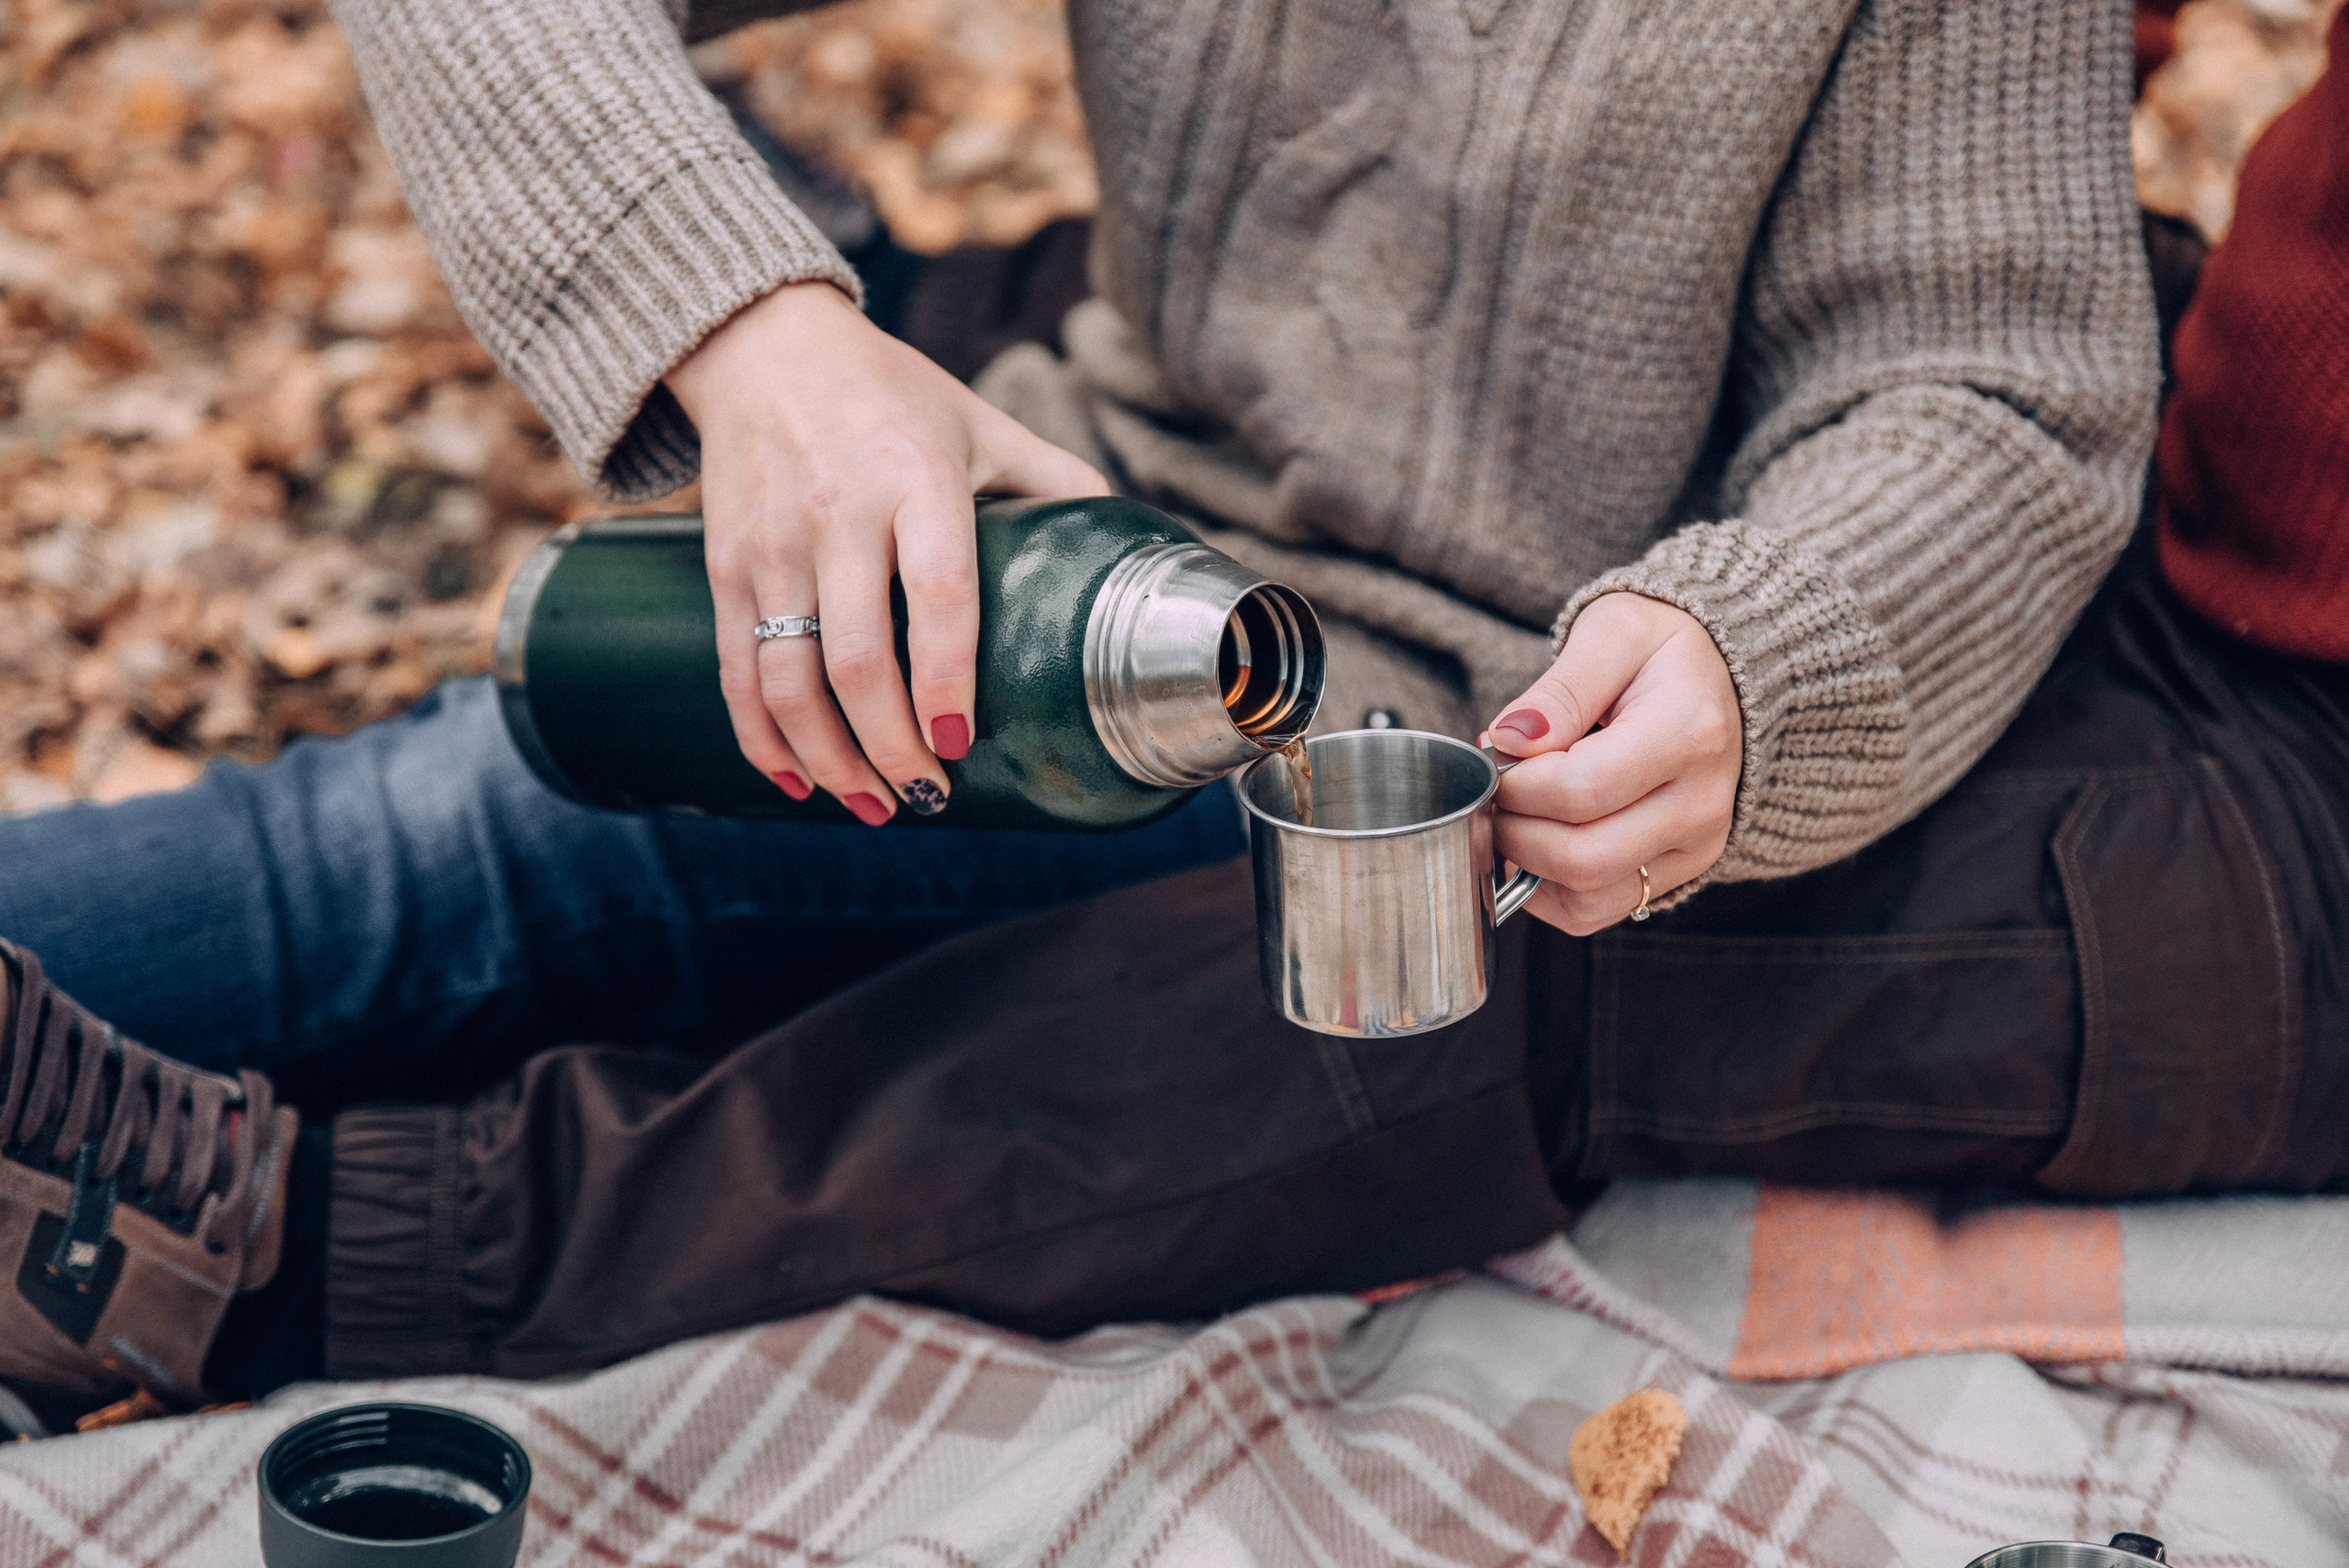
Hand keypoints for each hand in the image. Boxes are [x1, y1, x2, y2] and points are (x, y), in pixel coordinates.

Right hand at [666, 281, 1107, 822]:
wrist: (762, 343)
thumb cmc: (891, 392)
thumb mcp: (982, 421)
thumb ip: (1056, 481)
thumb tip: (1129, 551)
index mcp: (916, 477)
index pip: (937, 593)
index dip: (948, 679)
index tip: (962, 742)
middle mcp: (838, 513)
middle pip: (857, 658)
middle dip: (890, 746)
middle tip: (929, 796)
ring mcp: (773, 543)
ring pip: (788, 679)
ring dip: (829, 758)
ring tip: (875, 803)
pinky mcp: (724, 564)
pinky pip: (736, 669)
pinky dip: (762, 738)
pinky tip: (799, 780)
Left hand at [1486, 592, 1740, 932]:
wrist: (1722, 678)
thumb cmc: (1663, 652)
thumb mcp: (1614, 633)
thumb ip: (1560, 688)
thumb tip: (1508, 740)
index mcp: (1689, 734)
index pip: (1579, 790)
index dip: (1516, 784)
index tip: (1495, 753)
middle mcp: (1701, 805)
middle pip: (1581, 857)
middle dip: (1513, 829)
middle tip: (1497, 788)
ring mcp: (1695, 848)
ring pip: (1585, 897)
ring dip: (1525, 865)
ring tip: (1515, 813)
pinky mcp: (1680, 873)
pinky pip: (1594, 912)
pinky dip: (1547, 890)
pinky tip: (1535, 843)